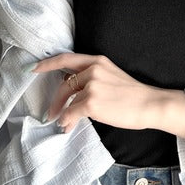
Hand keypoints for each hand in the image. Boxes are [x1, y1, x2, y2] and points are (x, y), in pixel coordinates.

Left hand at [32, 53, 166, 133]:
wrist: (151, 104)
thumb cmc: (134, 95)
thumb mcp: (112, 76)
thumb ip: (93, 78)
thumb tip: (72, 93)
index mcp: (98, 61)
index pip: (67, 58)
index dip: (48, 63)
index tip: (34, 68)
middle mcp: (93, 70)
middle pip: (65, 83)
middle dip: (55, 100)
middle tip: (50, 112)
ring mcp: (92, 86)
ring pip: (68, 100)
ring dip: (62, 113)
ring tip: (64, 123)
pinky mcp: (91, 103)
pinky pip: (71, 113)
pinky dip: (67, 121)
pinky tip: (68, 126)